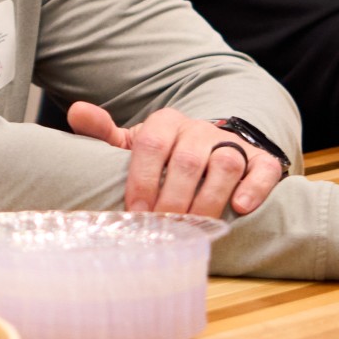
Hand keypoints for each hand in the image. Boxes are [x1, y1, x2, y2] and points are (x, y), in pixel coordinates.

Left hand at [68, 103, 284, 217]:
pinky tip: (239, 208)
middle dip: (173, 197)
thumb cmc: (166, 154)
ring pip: (225, 163)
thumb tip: (76, 111)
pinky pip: (262, 169)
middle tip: (163, 227)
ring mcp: (232, 143)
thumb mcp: (135, 144)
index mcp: (166, 123)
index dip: (142, 179)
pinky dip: (254, 188)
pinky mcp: (259, 159)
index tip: (136, 212)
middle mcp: (200, 129)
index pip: (152, 145)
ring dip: (209, 198)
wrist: (212, 146)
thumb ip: (105, 133)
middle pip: (188, 160)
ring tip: (195, 226)